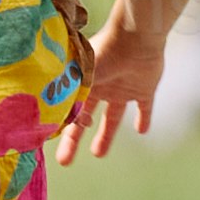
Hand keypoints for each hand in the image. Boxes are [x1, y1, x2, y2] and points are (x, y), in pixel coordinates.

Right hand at [63, 0, 172, 160]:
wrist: (135, 38)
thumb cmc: (103, 55)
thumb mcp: (81, 81)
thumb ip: (71, 103)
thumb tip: (65, 126)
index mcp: (84, 83)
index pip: (70, 111)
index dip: (63, 128)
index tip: (54, 142)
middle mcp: (102, 86)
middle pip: (86, 119)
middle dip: (74, 139)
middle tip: (64, 161)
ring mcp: (123, 88)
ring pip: (112, 117)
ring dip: (106, 135)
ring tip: (98, 154)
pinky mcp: (144, 88)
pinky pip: (145, 107)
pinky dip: (144, 118)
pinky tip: (142, 130)